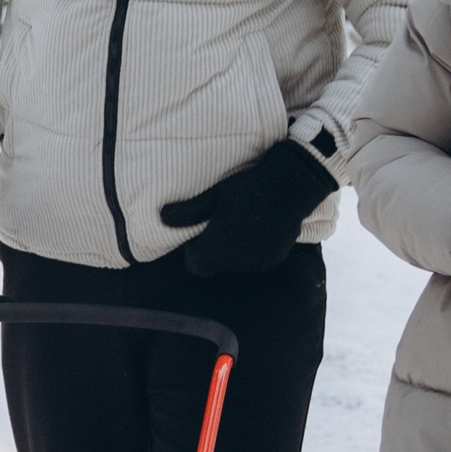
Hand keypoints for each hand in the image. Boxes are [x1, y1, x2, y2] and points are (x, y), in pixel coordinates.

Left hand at [160, 134, 335, 274]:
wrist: (290, 186)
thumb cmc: (246, 189)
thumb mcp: (214, 196)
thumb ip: (188, 212)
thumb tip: (160, 218)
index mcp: (218, 247)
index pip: (196, 265)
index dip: (194, 250)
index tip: (201, 231)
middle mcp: (238, 261)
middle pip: (216, 264)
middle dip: (215, 248)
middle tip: (221, 222)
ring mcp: (258, 262)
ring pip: (236, 263)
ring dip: (235, 250)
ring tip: (241, 222)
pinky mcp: (275, 258)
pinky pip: (256, 260)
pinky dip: (253, 249)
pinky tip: (258, 227)